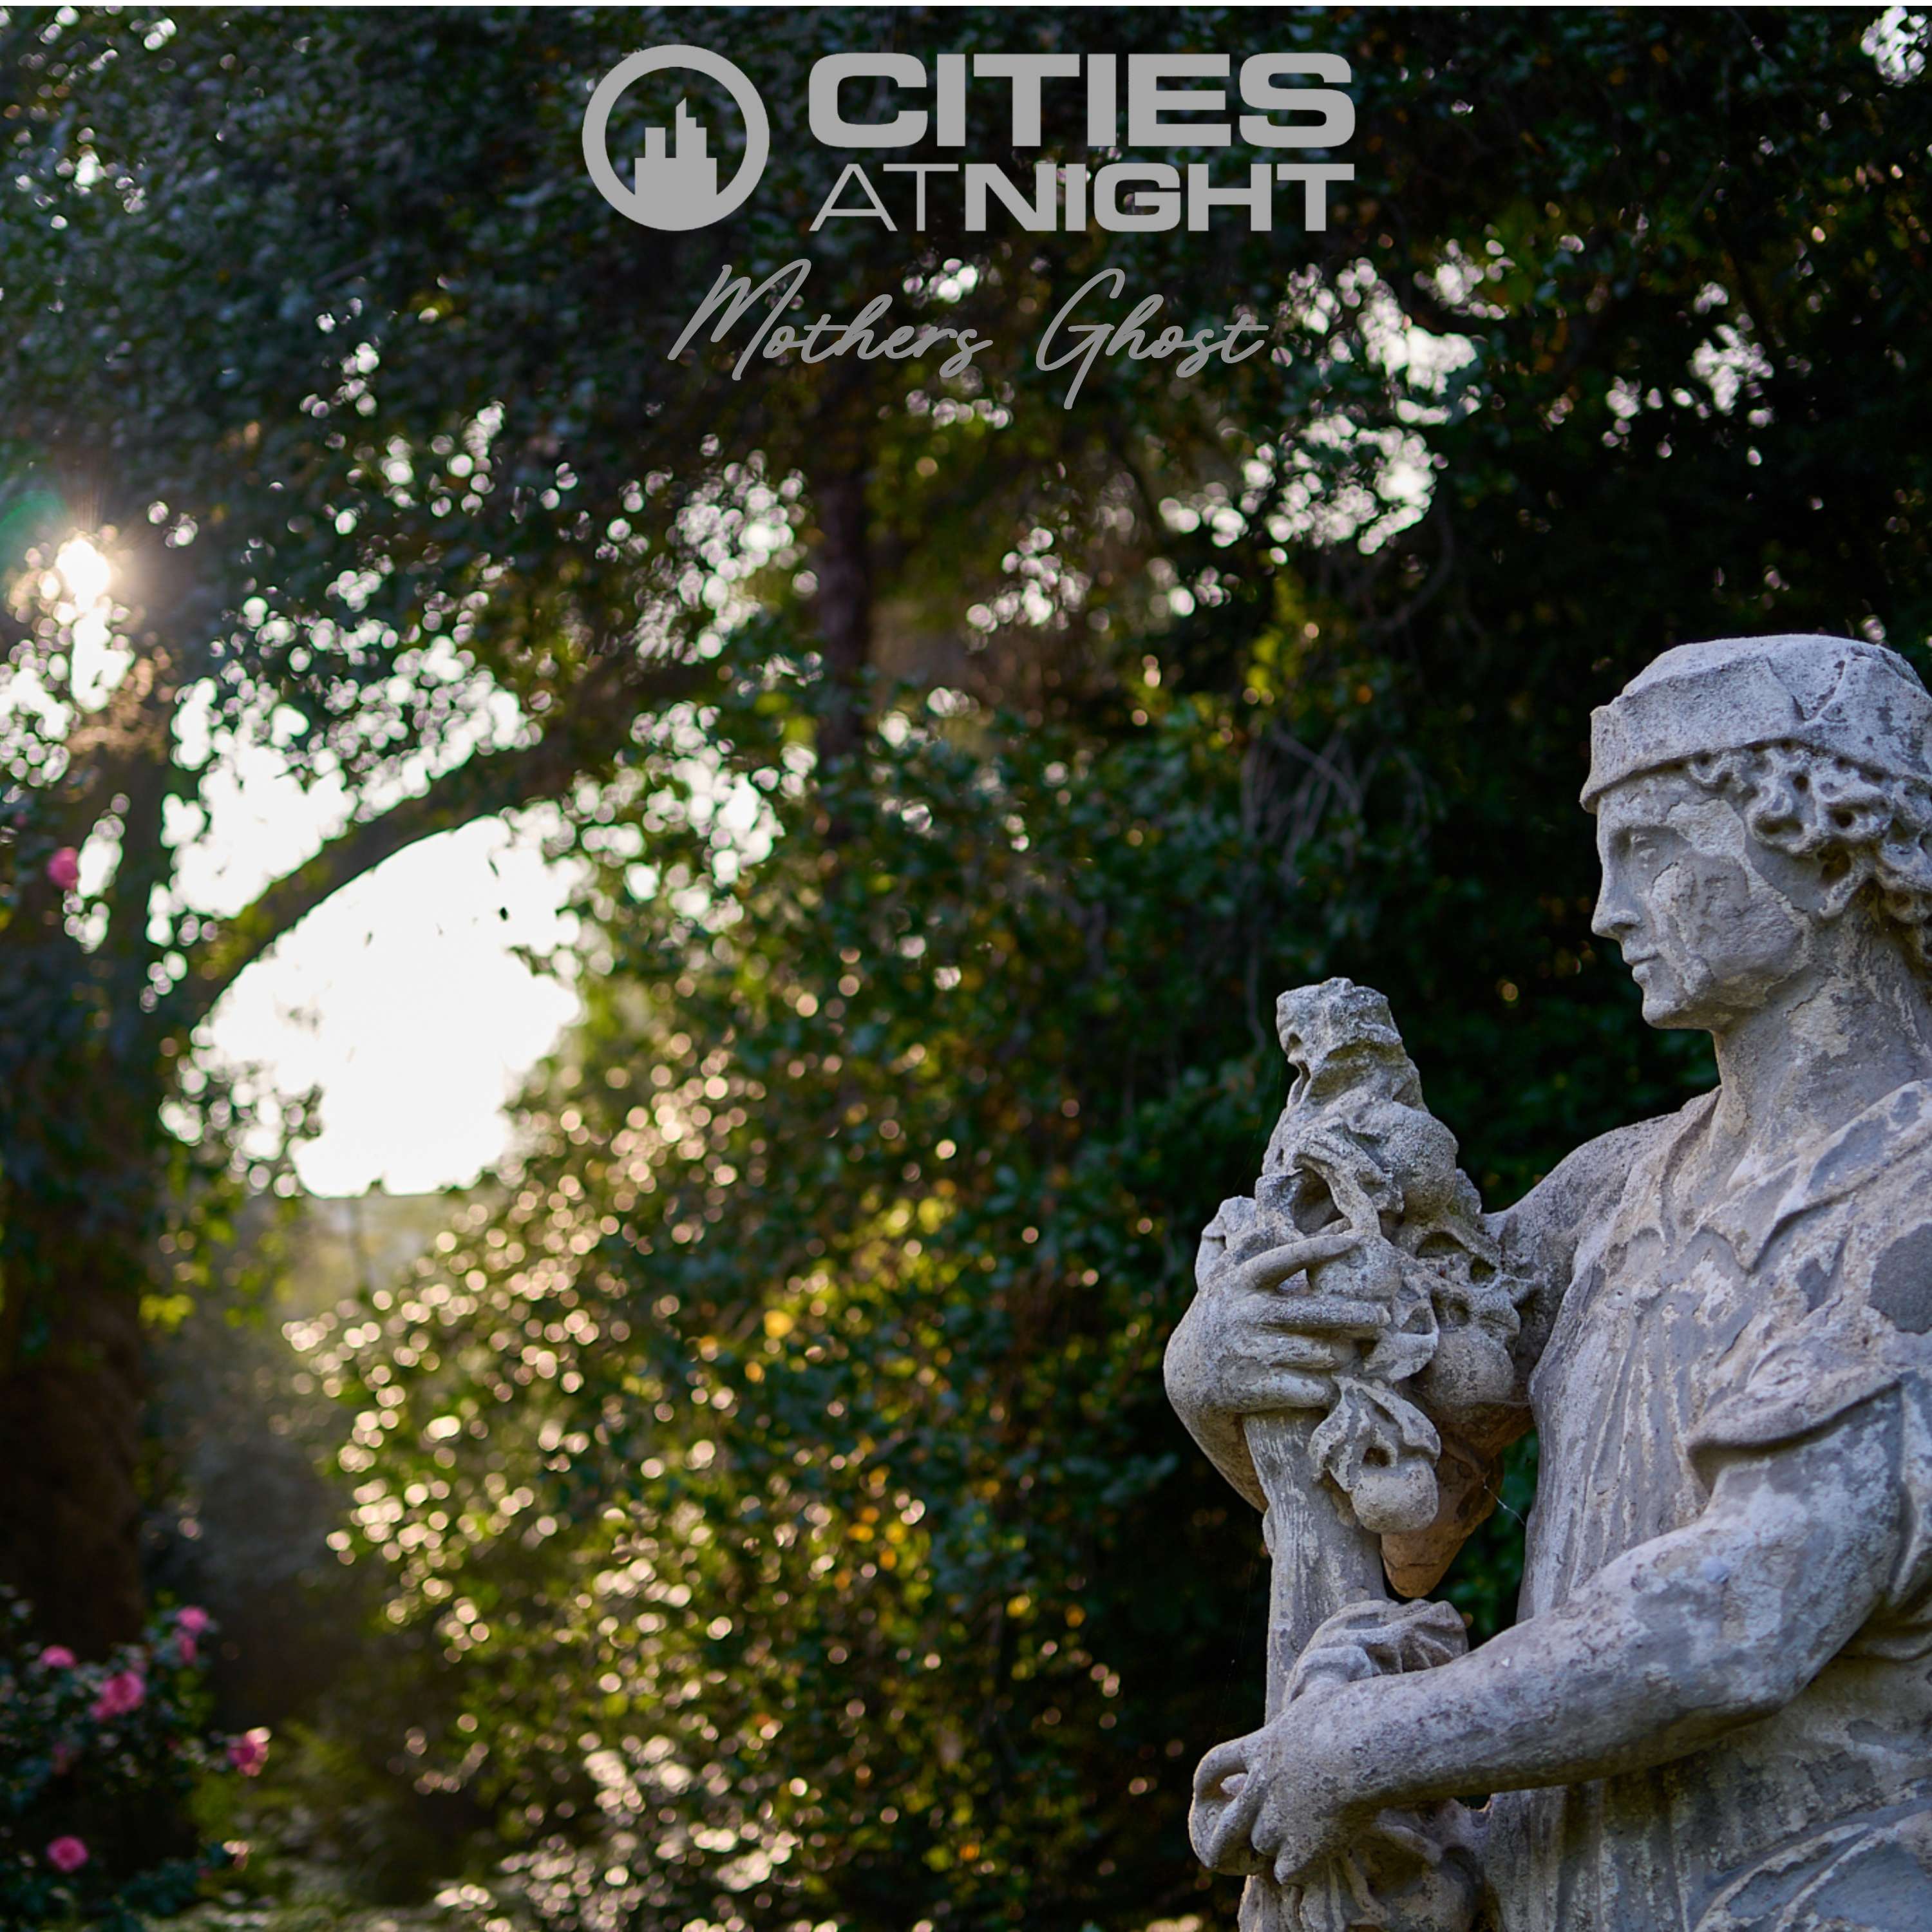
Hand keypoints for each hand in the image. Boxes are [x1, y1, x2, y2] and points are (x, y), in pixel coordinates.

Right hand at [1166, 1225, 1392, 1423]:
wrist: (1188, 1376)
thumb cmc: (1224, 1316)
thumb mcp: (1230, 1278)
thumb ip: (1264, 1247)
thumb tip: (1317, 1221)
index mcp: (1242, 1283)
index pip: (1284, 1259)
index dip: (1319, 1249)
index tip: (1354, 1241)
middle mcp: (1246, 1314)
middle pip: (1317, 1312)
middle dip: (1359, 1315)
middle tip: (1384, 1316)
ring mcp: (1251, 1352)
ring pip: (1322, 1353)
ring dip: (1342, 1355)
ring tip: (1348, 1353)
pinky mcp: (1257, 1389)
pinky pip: (1313, 1388)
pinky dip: (1326, 1388)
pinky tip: (1328, 1385)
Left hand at [1190, 1707, 1355, 1884]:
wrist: (1364, 1748)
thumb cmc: (1350, 1717)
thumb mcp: (1316, 1703)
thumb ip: (1305, 1710)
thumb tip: (1316, 1693)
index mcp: (1261, 1748)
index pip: (1216, 1763)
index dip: (1206, 1779)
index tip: (1200, 1790)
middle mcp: (1262, 1786)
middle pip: (1228, 1825)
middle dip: (1221, 1841)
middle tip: (1216, 1856)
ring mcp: (1279, 1819)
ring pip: (1262, 1844)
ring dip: (1276, 1845)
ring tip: (1304, 1836)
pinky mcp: (1303, 1848)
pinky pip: (1287, 1871)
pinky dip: (1298, 1869)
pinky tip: (1314, 1859)